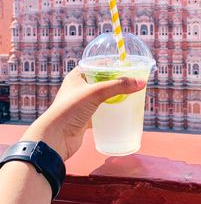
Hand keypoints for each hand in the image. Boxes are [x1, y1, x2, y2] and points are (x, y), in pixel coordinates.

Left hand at [21, 68, 145, 159]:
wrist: (55, 138)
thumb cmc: (70, 110)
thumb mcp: (95, 93)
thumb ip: (118, 86)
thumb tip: (141, 82)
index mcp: (76, 77)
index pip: (96, 65)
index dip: (111, 65)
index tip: (127, 66)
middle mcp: (78, 89)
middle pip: (102, 82)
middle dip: (116, 82)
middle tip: (132, 82)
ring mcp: (82, 105)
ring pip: (103, 98)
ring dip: (115, 98)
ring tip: (131, 96)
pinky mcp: (85, 119)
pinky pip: (102, 113)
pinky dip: (111, 113)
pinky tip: (123, 113)